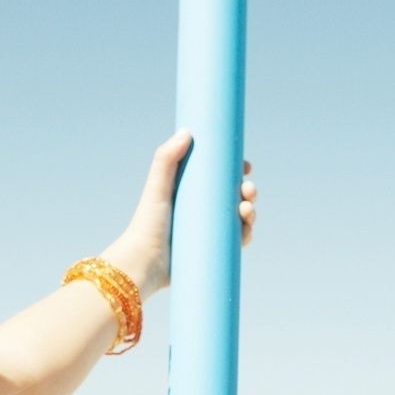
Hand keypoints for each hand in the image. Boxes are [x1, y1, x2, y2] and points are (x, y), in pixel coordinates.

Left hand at [103, 129, 258, 296]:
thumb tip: (187, 132)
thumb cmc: (147, 224)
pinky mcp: (211, 251)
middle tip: (249, 190)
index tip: (245, 166)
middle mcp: (200, 211)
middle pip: (233, 196)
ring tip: (247, 210)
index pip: (218, 177)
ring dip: (250, 211)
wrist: (144, 263)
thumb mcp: (158, 188)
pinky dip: (246, 234)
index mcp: (189, 192)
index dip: (235, 171)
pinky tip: (248, 229)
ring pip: (238, 218)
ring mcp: (207, 231)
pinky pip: (235, 241)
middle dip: (248, 191)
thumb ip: (166, 159)